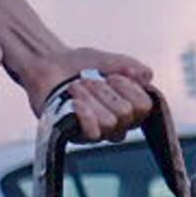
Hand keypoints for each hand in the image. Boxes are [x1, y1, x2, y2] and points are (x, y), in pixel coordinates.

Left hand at [28, 45, 160, 140]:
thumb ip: (129, 65)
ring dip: (92, 99)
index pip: (145, 106)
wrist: (48, 65)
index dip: (129, 88)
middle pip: (126, 113)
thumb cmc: (80, 64)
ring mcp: (99, 131)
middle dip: (105, 91)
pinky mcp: (79, 136)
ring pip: (110, 123)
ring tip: (76, 86)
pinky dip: (85, 114)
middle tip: (88, 79)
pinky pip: (93, 134)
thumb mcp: (107, 59)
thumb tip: (147, 76)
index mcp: (130, 105)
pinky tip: (74, 101)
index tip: (111, 75)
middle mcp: (118, 122)